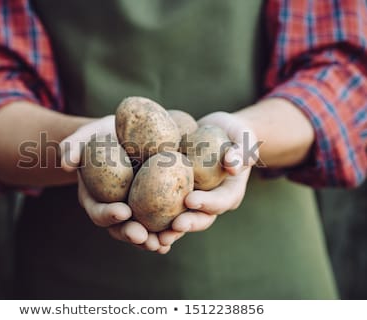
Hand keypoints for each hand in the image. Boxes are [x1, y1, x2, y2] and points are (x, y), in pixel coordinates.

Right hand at [60, 116, 181, 253]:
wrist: (123, 137)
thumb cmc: (100, 137)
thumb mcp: (84, 137)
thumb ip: (72, 147)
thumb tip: (66, 163)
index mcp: (95, 199)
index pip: (98, 211)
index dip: (108, 214)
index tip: (123, 211)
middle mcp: (113, 210)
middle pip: (120, 228)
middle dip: (131, 234)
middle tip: (144, 236)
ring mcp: (132, 211)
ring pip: (141, 231)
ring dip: (151, 240)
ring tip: (163, 243)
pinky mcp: (150, 208)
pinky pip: (158, 222)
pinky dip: (166, 229)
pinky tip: (178, 232)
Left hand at [162, 112, 258, 239]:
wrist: (216, 132)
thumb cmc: (234, 133)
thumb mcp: (242, 137)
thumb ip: (241, 151)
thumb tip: (232, 165)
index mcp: (228, 193)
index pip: (220, 201)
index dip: (206, 203)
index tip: (190, 200)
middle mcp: (210, 203)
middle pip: (200, 218)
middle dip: (186, 224)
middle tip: (173, 227)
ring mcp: (192, 201)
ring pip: (180, 220)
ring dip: (168, 230)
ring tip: (153, 237)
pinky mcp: (175, 196)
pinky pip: (164, 207)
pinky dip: (152, 216)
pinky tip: (135, 220)